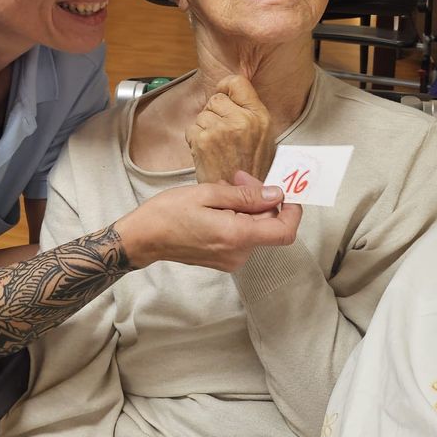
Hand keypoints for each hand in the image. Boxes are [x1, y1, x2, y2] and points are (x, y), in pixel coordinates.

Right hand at [114, 174, 300, 271]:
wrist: (143, 238)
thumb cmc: (168, 213)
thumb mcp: (207, 194)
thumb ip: (245, 196)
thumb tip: (276, 195)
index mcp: (237, 236)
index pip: (284, 231)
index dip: (293, 210)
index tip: (285, 191)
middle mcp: (238, 253)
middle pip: (268, 225)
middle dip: (260, 198)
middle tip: (239, 177)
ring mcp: (230, 259)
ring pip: (254, 228)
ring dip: (245, 206)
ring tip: (221, 189)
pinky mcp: (222, 259)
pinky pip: (241, 236)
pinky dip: (236, 217)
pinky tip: (217, 204)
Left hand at [186, 75, 274, 183]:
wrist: (240, 199)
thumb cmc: (249, 169)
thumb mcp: (262, 135)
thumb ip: (248, 112)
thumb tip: (230, 90)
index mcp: (259, 115)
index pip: (236, 82)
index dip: (225, 88)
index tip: (224, 97)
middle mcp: (242, 120)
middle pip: (215, 99)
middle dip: (214, 113)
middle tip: (223, 135)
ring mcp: (222, 130)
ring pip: (202, 114)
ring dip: (205, 128)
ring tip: (218, 147)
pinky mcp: (204, 141)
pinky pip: (192, 128)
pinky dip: (196, 140)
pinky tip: (208, 153)